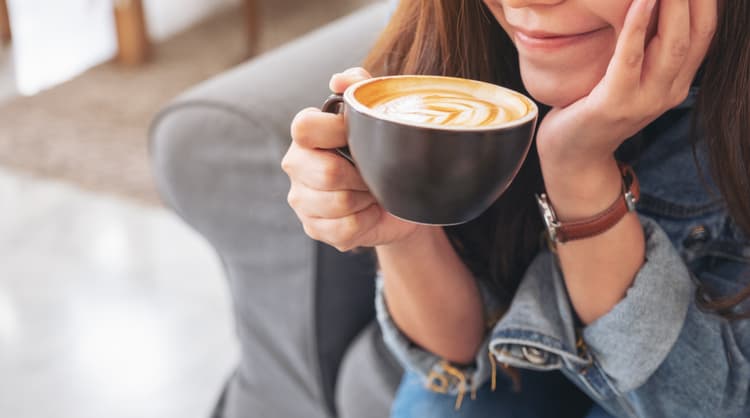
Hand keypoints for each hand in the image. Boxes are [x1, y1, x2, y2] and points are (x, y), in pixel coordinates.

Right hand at [282, 68, 422, 251]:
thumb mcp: (378, 115)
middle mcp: (296, 165)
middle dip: (361, 175)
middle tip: (373, 173)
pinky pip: (344, 229)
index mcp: (307, 134)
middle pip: (326, 172)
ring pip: (338, 203)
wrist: (400, 200)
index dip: (337, 132)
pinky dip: (365, 221)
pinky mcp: (313, 228)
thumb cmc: (383, 154)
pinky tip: (367, 213)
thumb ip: (360, 87)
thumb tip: (337, 80)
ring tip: (371, 192)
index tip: (359, 137)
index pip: (304, 127)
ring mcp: (301, 199)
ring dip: (366, 199)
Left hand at [536, 0, 716, 176]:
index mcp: (676, 83)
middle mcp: (669, 92)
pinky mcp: (614, 105)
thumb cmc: (593, 108)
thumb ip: (644, 48)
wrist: (572, 157)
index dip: (706, 0)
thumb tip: (647, 1)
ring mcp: (644, 101)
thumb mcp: (628, 76)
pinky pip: (630, 59)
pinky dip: (636, 26)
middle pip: (695, 34)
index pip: (705, 33)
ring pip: (673, 45)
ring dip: (673, 4)